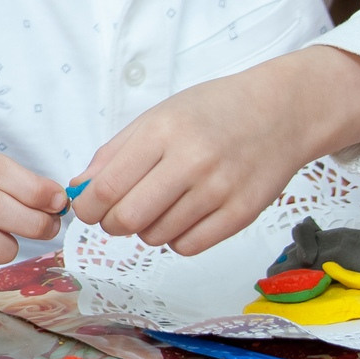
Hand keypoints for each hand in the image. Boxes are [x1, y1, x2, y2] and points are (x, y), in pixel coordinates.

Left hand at [69, 44, 359, 254]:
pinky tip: (182, 216)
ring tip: (158, 206)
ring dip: (145, 229)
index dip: (86, 207)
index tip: (86, 207)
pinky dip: (175, 239)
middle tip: (116, 214)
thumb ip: (114, 154)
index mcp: (163, 133)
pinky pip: (188, 246)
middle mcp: (192, 162)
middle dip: (111, 223)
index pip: (107, 187)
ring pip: (156, 236)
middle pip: (128, 218)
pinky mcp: (242, 213)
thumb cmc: (213, 111)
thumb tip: (79, 190)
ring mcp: (220, 190)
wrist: (280, 112)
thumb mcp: (157, 117)